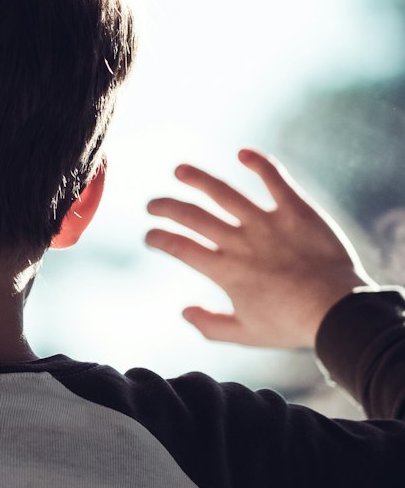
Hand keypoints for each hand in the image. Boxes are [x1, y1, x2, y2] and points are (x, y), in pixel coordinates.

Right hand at [144, 148, 376, 347]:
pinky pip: (273, 178)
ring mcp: (266, 223)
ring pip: (222, 192)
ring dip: (197, 178)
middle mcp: (239, 242)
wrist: (337, 310)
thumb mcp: (246, 334)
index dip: (159, 238)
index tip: (150, 235)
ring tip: (180, 170)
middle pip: (191, 216)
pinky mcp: (294, 210)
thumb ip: (210, 325)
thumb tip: (184, 312)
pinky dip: (258, 163)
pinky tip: (243, 153)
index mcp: (225, 271)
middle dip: (166, 207)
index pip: (180, 247)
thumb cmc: (292, 324)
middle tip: (153, 204)